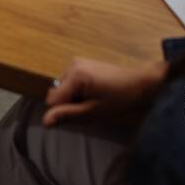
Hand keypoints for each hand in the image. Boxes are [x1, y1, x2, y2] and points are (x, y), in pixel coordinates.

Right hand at [43, 58, 166, 127]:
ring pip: (63, 88)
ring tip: (94, 99)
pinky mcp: (82, 62)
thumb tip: (44, 122)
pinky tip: (94, 92)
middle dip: (68, 103)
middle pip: (56, 93)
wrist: (140, 83)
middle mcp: (72, 65)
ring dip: (73, 97)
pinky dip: (78, 90)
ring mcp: (77, 62)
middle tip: (90, 107)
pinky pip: (70, 81)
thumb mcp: (93, 112)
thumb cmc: (119, 99)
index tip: (82, 113)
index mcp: (75, 76)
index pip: (52, 101)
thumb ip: (67, 115)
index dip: (64, 111)